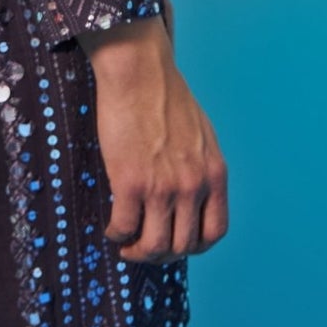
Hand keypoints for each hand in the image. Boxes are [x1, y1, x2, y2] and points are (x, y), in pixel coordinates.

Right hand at [79, 15, 227, 263]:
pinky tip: (112, 225)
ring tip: (126, 242)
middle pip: (183, 245)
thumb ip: (201, 168)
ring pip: (154, 246)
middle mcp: (192, 186)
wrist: (140, 73)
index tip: (176, 242)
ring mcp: (162, 187)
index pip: (215, 232)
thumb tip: (192, 195)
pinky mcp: (131, 182)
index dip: (194, 246)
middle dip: (162, 254)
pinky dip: (116, 233)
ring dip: (138, 251)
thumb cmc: (166, 97)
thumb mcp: (202, 135)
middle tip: (144, 247)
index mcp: (214, 174)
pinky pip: (124, 226)